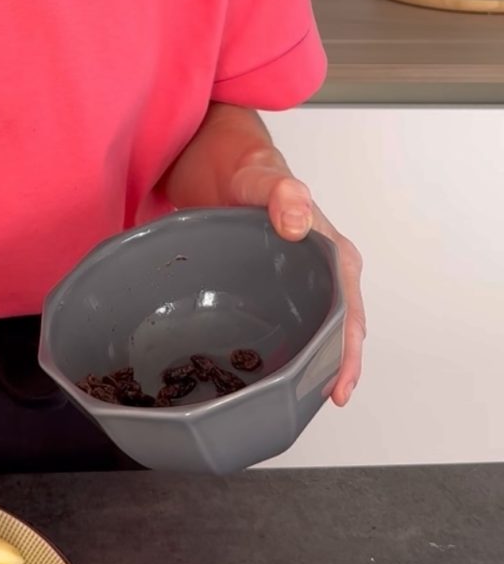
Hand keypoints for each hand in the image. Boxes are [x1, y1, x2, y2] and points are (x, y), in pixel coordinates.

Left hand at [231, 157, 364, 405]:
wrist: (215, 160)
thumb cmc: (244, 166)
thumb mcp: (260, 175)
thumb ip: (280, 192)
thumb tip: (298, 221)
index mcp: (330, 253)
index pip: (349, 312)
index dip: (347, 353)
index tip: (339, 386)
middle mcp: (319, 272)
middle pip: (336, 331)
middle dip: (333, 369)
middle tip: (317, 403)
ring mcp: (294, 283)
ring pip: (311, 332)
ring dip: (308, 365)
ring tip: (291, 399)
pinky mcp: (270, 289)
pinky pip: (283, 324)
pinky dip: (280, 349)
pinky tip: (262, 371)